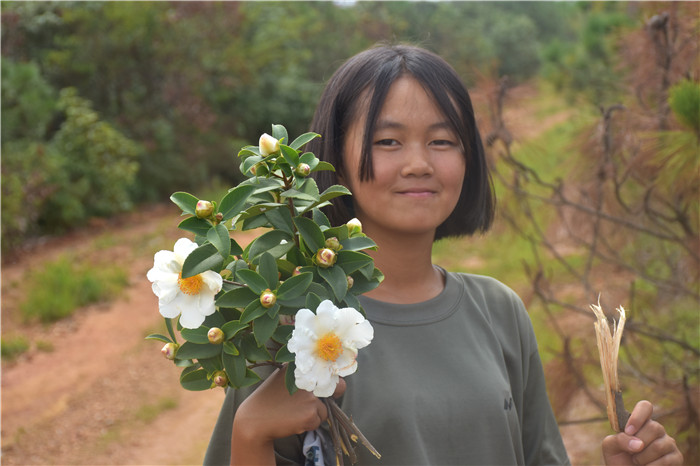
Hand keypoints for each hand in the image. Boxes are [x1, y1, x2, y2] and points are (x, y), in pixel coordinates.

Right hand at [231, 365, 345, 464]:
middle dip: (337, 392)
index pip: (330, 368)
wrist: (254, 420)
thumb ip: (302, 373)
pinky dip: (309, 424)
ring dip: (315, 413)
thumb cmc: (269, 398)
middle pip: (339, 386)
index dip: (334, 377)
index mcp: (301, 367)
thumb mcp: (283, 377)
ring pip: (326, 408)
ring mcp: (310, 395)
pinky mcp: (311, 412)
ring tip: (294, 412)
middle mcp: (308, 378)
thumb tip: (326, 372)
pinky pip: (319, 420)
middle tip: (324, 398)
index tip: (333, 380)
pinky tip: (293, 421)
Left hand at [602, 400, 683, 464]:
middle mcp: (657, 430)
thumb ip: (619, 439)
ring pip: (659, 446)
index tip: (628, 431)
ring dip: (642, 458)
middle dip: (638, 443)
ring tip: (637, 461)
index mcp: (640, 422)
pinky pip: (666, 460)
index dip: (637, 417)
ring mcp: (668, 443)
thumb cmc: (618, 458)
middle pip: (654, 427)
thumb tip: (638, 444)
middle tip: (631, 453)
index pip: (645, 407)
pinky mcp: (677, 458)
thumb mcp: (611, 446)